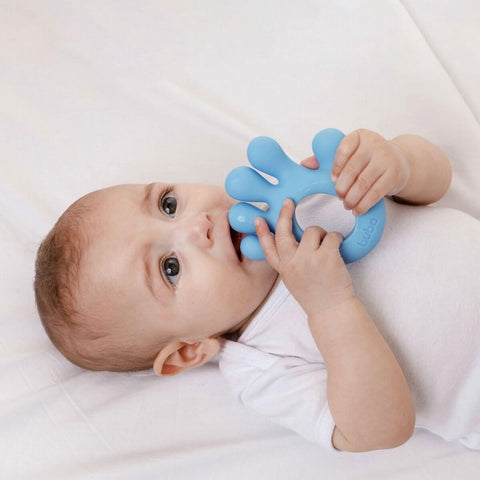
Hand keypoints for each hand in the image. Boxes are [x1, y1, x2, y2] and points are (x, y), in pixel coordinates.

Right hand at [255, 199, 354, 315]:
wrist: (332, 310)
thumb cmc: (316, 295)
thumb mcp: (294, 280)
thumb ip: (289, 263)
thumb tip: (293, 243)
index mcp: (283, 269)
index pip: (267, 248)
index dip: (261, 232)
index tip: (258, 219)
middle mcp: (292, 263)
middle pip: (283, 232)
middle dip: (284, 214)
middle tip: (288, 202)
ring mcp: (308, 259)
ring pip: (313, 230)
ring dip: (323, 234)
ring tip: (328, 247)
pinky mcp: (326, 257)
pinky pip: (332, 235)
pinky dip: (338, 238)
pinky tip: (339, 248)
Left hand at [329, 129, 409, 214]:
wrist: (399, 161)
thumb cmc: (367, 159)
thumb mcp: (349, 154)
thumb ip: (326, 159)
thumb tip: (306, 164)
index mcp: (359, 136)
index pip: (343, 150)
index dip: (335, 168)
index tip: (332, 180)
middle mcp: (374, 144)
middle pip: (352, 169)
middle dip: (342, 187)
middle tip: (339, 195)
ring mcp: (387, 159)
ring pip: (363, 183)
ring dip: (351, 198)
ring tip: (347, 204)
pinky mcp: (394, 175)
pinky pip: (375, 193)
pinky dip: (364, 204)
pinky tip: (357, 209)